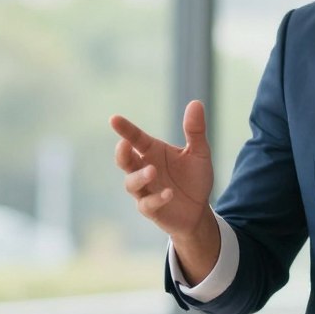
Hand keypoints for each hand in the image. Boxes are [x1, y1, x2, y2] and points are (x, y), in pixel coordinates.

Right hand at [111, 101, 217, 275]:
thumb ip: (195, 131)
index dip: (125, 129)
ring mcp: (145, 190)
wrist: (198, 210)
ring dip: (140, 176)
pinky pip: (148, 204)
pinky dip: (156, 198)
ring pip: (131, 183)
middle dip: (122, 154)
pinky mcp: (151, 209)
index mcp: (153, 152)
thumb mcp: (200, 153)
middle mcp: (144, 169)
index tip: (114, 119)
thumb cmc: (194, 178)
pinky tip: (168, 193)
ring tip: (153, 170)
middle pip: (125, 161)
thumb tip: (196, 102)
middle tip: (125, 144)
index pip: (135, 138)